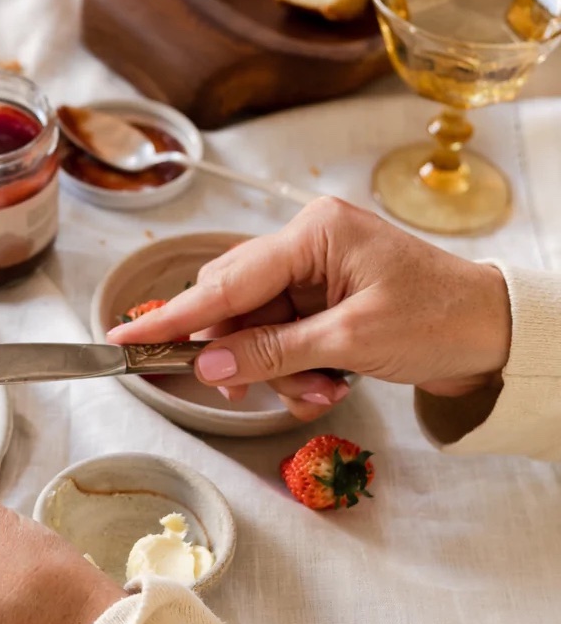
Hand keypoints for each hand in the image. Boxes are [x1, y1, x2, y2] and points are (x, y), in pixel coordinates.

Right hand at [108, 198, 511, 421]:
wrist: (499, 335)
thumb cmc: (440, 321)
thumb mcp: (351, 341)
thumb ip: (272, 352)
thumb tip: (207, 366)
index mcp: (313, 234)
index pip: (225, 282)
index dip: (173, 314)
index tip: (125, 333)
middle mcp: (306, 245)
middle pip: (234, 305)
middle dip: (241, 353)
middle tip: (240, 389)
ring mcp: (314, 274)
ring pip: (254, 329)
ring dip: (277, 369)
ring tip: (323, 389)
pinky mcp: (322, 301)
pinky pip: (281, 338)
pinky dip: (296, 369)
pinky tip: (331, 383)